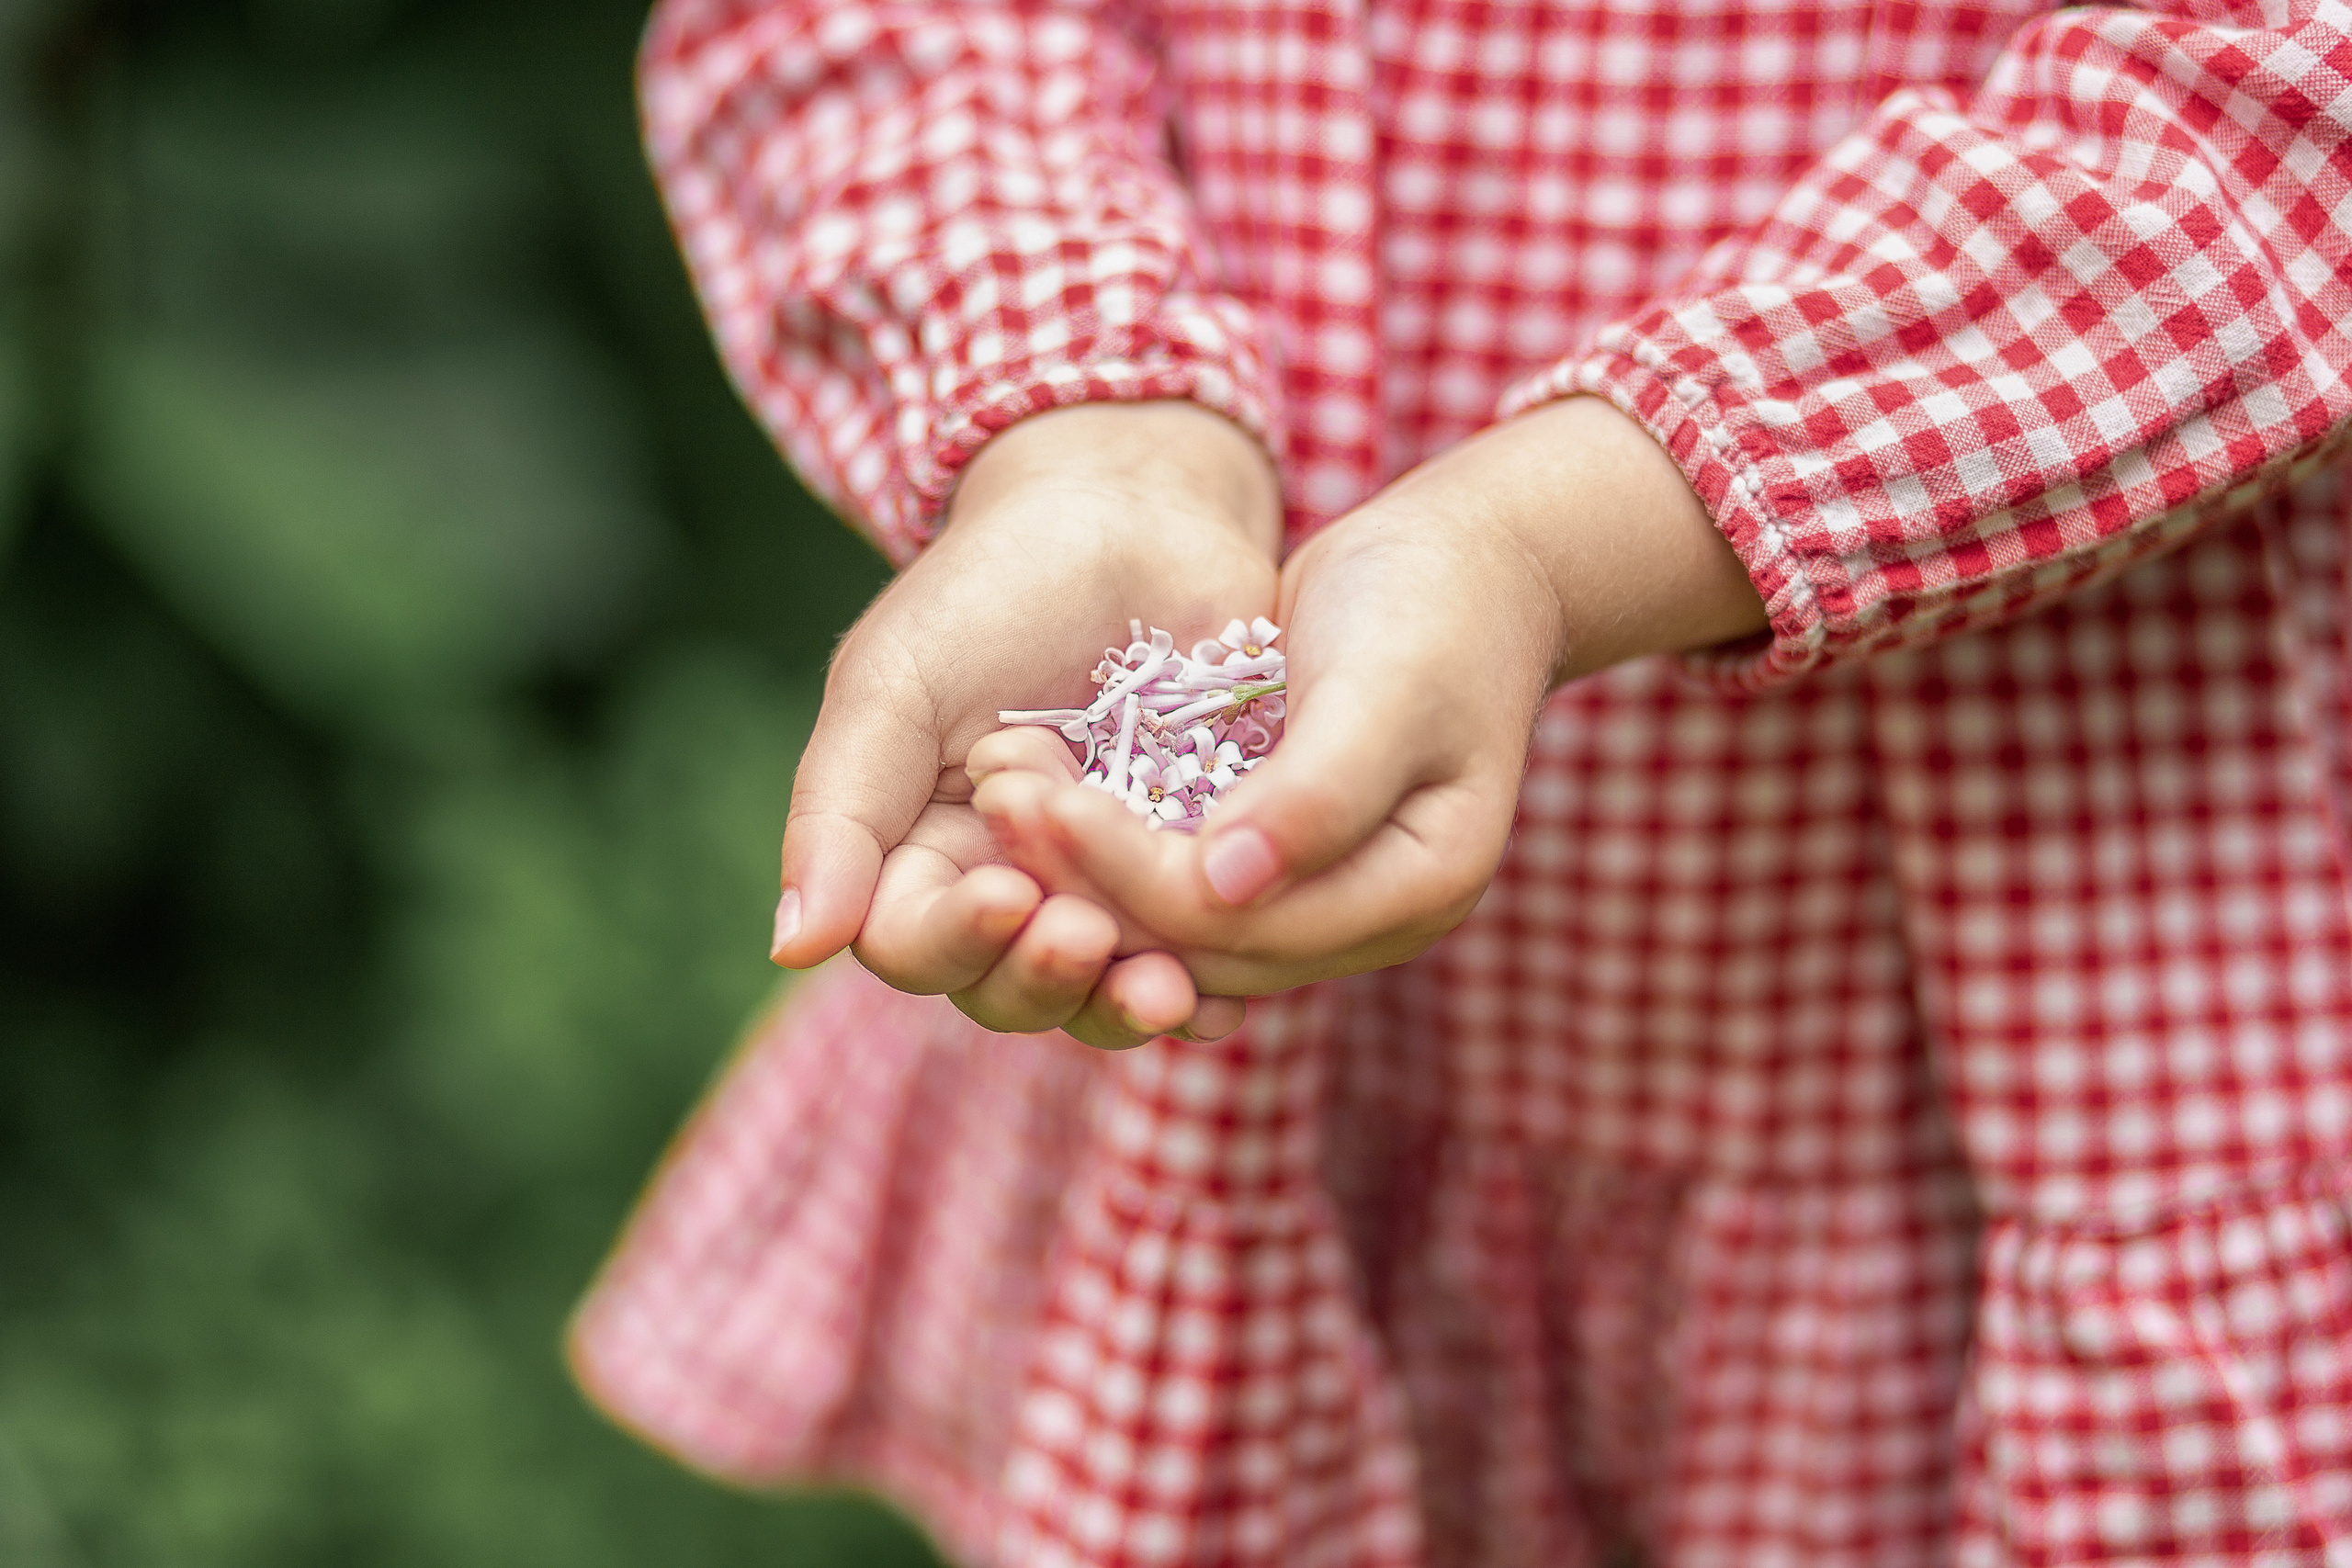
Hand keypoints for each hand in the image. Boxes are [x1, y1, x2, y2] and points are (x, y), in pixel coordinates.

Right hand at [769, 400, 1279, 1047]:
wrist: (1132, 518)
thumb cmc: (989, 589)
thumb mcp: (894, 685)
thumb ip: (840, 814)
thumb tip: (791, 948)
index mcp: (918, 852)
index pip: (913, 944)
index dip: (955, 941)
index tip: (1006, 895)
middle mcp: (1009, 890)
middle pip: (1005, 991)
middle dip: (1044, 978)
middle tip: (1088, 936)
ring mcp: (1105, 891)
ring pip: (1098, 996)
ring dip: (1124, 1006)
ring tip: (1168, 989)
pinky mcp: (1194, 874)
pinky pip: (1197, 960)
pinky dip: (1209, 990)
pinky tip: (1229, 992)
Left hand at [967, 396, 1767, 995]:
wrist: (1470, 564)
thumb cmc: (1436, 607)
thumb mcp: (1387, 685)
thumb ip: (1318, 793)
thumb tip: (1226, 887)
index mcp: (1417, 890)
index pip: (1246, 926)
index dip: (1137, 878)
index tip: (1048, 806)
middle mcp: (1365, 917)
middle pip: (1199, 942)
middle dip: (1087, 881)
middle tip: (994, 799)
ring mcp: (1318, 893)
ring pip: (1173, 919)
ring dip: (1079, 867)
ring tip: (997, 790)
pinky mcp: (1271, 854)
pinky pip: (1174, 873)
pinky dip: (1104, 838)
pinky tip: (1034, 787)